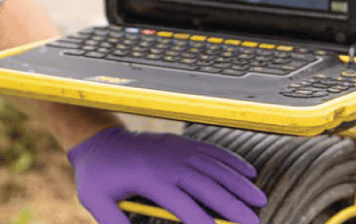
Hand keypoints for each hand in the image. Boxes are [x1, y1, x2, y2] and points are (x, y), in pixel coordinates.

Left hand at [67, 126, 266, 223]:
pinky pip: (210, 151)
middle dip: (232, 205)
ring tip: (259, 200)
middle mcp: (167, 161)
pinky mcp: (179, 143)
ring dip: (238, 183)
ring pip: (213, 166)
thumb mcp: (96, 202)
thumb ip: (115, 222)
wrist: (98, 140)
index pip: (182, 202)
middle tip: (254, 222)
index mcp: (148, 177)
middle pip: (206, 184)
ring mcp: (175, 150)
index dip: (201, 219)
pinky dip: (230, 161)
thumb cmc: (97, 175)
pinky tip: (248, 173)